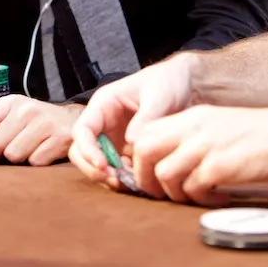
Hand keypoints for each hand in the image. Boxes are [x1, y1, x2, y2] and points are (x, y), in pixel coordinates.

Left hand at [0, 95, 83, 165]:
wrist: (71, 120)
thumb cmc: (35, 121)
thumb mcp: (13, 114)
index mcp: (11, 102)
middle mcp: (27, 110)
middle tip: (1, 157)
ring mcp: (44, 124)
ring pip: (13, 155)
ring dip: (15, 161)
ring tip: (23, 153)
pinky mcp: (59, 139)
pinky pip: (34, 162)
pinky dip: (34, 163)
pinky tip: (39, 154)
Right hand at [68, 54, 196, 184]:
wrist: (186, 86)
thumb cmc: (168, 83)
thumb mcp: (159, 95)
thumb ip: (145, 117)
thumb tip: (131, 141)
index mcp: (104, 104)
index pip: (82, 130)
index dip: (87, 149)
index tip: (103, 165)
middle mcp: (104, 123)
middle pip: (81, 151)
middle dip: (93, 169)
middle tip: (116, 180)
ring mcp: (114, 139)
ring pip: (97, 164)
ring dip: (108, 177)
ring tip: (130, 183)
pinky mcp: (127, 152)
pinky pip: (117, 170)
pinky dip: (123, 180)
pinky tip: (139, 180)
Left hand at [132, 103, 267, 204]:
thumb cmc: (257, 133)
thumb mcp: (215, 125)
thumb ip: (190, 138)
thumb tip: (166, 162)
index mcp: (190, 116)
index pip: (145, 132)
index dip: (139, 157)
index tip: (148, 175)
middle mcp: (193, 127)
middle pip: (145, 149)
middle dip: (145, 177)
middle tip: (159, 193)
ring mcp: (205, 146)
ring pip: (165, 173)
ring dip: (174, 193)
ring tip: (194, 197)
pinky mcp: (220, 166)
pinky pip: (194, 189)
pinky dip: (201, 201)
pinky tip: (218, 198)